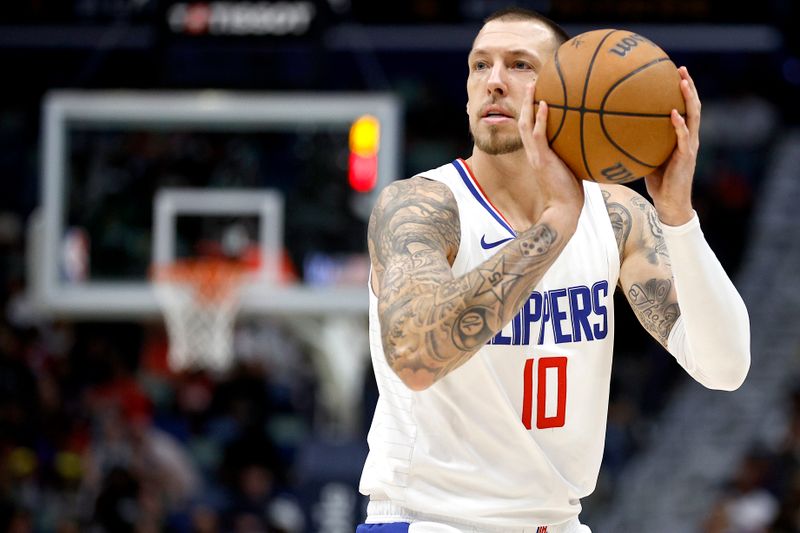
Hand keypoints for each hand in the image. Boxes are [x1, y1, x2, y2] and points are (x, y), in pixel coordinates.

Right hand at [518, 82, 583, 219]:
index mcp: (538, 154)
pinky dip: (539, 118)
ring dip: (528, 104)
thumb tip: (591, 140)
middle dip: (526, 102)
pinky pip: (538, 135)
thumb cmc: (570, 193)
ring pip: (525, 124)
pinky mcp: (541, 160)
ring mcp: (535, 155)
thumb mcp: (572, 167)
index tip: (538, 94)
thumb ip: (575, 152)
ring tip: (533, 86)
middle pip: (523, 122)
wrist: (563, 210)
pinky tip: (544, 104)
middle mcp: (533, 153)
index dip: (531, 112)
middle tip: (532, 83)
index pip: (530, 129)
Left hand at [645, 66, 699, 225]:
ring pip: (694, 117)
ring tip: (683, 82)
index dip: (683, 91)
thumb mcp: (648, 158)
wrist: (670, 203)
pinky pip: (684, 138)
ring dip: (689, 98)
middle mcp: (690, 138)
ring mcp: (690, 146)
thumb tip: (617, 132)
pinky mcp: (686, 157)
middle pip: (693, 106)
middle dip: (689, 86)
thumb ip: (642, 143)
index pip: (685, 109)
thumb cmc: (659, 182)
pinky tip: (673, 114)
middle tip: (681, 69)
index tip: (675, 73)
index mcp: (682, 137)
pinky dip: (680, 125)